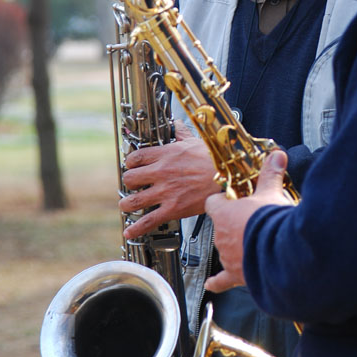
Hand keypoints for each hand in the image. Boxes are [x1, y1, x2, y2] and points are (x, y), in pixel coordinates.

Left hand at [120, 122, 218, 238]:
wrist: (229, 177)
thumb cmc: (214, 160)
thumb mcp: (195, 142)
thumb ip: (182, 134)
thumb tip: (177, 124)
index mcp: (165, 155)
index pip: (135, 157)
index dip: (130, 163)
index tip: (133, 166)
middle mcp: (161, 173)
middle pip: (130, 178)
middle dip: (129, 182)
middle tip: (133, 185)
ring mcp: (165, 192)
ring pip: (133, 201)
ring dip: (127, 204)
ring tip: (128, 205)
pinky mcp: (172, 209)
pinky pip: (148, 221)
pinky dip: (136, 228)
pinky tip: (129, 232)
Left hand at [204, 149, 293, 292]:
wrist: (281, 253)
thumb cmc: (271, 223)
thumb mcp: (272, 193)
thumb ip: (272, 174)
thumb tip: (277, 156)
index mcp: (224, 214)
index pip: (213, 202)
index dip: (222, 200)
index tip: (230, 198)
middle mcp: (221, 236)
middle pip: (220, 226)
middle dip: (233, 222)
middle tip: (250, 218)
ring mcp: (227, 256)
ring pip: (224, 248)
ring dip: (235, 245)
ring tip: (251, 242)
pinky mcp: (236, 274)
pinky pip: (222, 280)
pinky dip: (217, 282)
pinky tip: (212, 284)